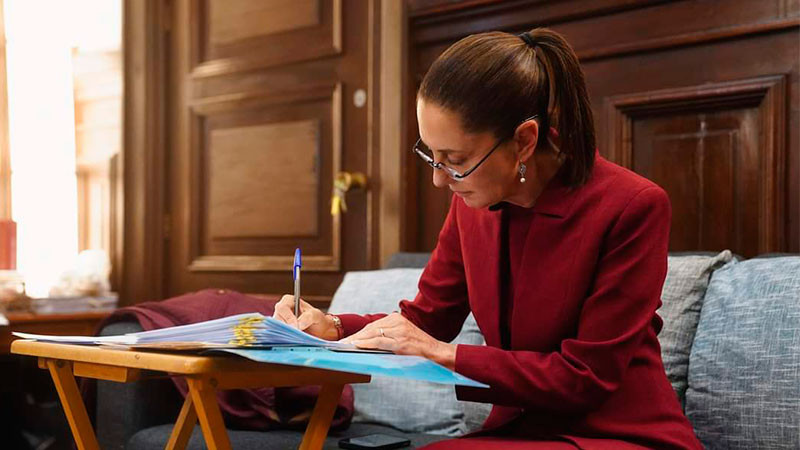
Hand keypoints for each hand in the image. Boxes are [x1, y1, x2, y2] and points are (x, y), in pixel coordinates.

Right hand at [272, 295, 338, 340]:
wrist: (319, 331)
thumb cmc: (317, 319)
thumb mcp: (316, 315)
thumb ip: (309, 317)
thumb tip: (299, 324)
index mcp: (289, 301)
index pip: (282, 307)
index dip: (288, 317)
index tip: (296, 327)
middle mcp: (281, 310)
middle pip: (276, 319)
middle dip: (286, 328)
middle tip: (296, 335)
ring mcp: (278, 321)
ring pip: (275, 328)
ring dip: (284, 334)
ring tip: (295, 338)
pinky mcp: (278, 331)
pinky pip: (277, 335)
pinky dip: (283, 339)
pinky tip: (292, 341)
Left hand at [341, 313, 455, 369]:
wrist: (437, 353)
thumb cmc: (419, 348)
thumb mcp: (403, 337)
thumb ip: (388, 336)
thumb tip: (367, 343)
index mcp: (397, 319)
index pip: (373, 326)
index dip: (358, 333)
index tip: (347, 339)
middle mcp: (397, 322)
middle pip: (370, 328)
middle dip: (354, 337)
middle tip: (341, 344)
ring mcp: (400, 331)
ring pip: (372, 333)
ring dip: (357, 340)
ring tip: (345, 346)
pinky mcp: (401, 342)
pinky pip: (379, 341)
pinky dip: (366, 343)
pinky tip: (356, 346)